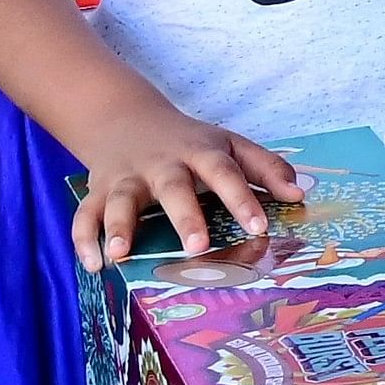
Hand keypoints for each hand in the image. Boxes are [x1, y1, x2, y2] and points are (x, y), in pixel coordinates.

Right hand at [69, 94, 299, 268]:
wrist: (126, 120)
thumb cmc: (189, 142)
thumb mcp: (230, 145)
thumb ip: (266, 167)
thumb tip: (300, 194)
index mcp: (200, 152)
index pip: (225, 172)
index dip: (242, 198)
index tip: (259, 225)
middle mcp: (162, 165)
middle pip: (173, 188)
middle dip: (185, 216)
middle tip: (197, 247)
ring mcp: (126, 178)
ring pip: (121, 201)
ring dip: (120, 227)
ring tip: (123, 255)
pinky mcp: (98, 191)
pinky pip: (85, 215)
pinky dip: (84, 240)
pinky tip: (94, 265)